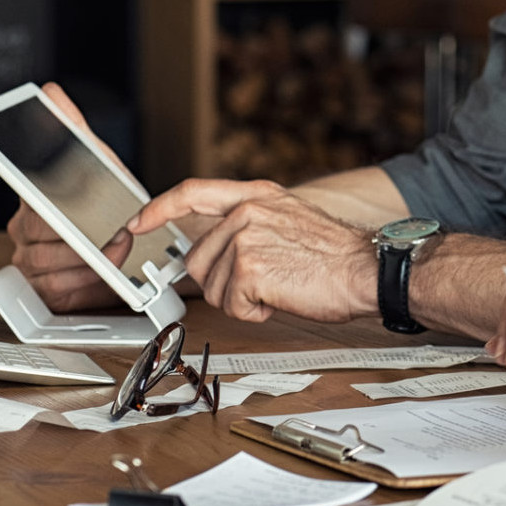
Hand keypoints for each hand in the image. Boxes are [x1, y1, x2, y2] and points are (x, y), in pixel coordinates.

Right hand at [7, 82, 130, 310]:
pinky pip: (55, 287)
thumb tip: (50, 92)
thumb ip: (72, 127)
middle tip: (114, 230)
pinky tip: (101, 270)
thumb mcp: (95, 159)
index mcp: (31, 195)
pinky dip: (84, 281)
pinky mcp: (43, 287)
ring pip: (47, 262)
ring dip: (88, 258)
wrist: (122, 238)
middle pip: (42, 233)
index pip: (26, 195)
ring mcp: (29, 259)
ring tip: (115, 248)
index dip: (43, 204)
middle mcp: (24, 227)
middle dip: (82, 233)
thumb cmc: (104, 199)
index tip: (59, 210)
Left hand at [129, 178, 376, 322]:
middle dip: (224, 283)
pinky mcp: (249, 269)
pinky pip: (232, 306)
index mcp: (256, 195)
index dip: (158, 209)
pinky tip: (282, 297)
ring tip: (281, 285)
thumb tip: (213, 248)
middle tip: (264, 281)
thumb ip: (248, 224)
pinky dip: (255, 312)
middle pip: (198, 259)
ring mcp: (245, 238)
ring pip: (214, 287)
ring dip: (244, 299)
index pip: (192, 192)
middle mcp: (246, 212)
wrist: (368, 269)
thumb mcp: (289, 219)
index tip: (138, 223)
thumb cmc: (337, 255)